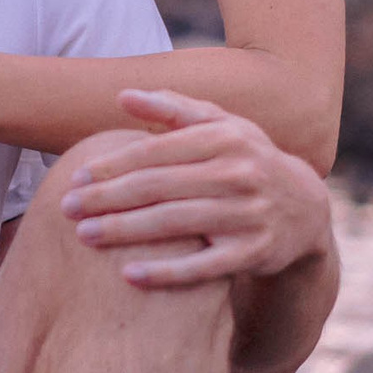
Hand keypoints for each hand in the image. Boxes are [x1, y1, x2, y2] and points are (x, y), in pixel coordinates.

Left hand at [56, 89, 332, 287]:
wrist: (305, 209)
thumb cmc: (245, 160)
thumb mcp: (221, 126)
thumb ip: (173, 108)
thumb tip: (123, 96)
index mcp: (224, 138)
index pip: (156, 151)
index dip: (114, 165)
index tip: (78, 176)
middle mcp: (239, 173)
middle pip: (159, 187)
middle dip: (108, 198)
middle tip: (67, 208)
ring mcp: (248, 214)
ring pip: (176, 224)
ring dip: (126, 231)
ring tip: (84, 236)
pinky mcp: (254, 253)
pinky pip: (204, 266)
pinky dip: (166, 272)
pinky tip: (129, 277)